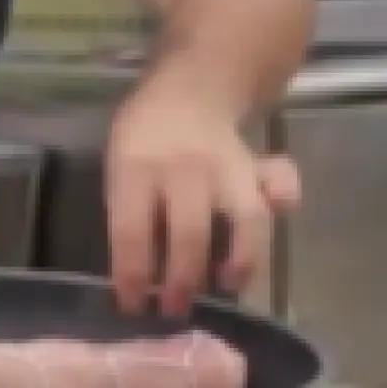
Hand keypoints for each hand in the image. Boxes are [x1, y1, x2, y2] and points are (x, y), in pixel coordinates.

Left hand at [106, 84, 300, 318]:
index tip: (131, 305)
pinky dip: (282, 209)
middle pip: (189, 232)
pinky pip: (279, 188)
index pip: (131, 230)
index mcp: (136, 167)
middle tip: (174, 309)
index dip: (132, 275)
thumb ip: (127, 208)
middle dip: (182, 281)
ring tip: (225, 285)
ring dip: (238, 260)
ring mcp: (227, 167)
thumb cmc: (143, 137)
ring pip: (243, 219)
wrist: (188, 90)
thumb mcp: (116, 165)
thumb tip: (136, 268)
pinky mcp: (257, 167)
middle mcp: (184, 168)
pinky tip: (271, 230)